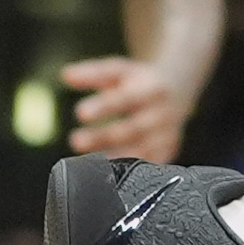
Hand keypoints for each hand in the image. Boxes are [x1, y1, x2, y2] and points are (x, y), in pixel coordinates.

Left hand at [61, 56, 188, 162]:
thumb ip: (94, 73)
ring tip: (85, 162)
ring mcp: (167, 135)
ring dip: (111, 157)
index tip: (81, 112)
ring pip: (138, 152)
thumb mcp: (121, 71)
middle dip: (102, 137)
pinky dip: (125, 171)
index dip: (104, 107)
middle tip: (75, 141)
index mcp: (152, 89)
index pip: (126, 99)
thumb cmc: (139, 83)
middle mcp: (163, 113)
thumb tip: (66, 75)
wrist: (177, 93)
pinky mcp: (167, 152)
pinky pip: (145, 165)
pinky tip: (105, 172)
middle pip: (131, 129)